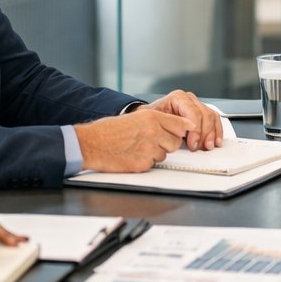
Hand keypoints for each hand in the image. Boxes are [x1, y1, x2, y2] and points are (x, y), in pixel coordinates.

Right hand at [75, 111, 190, 172]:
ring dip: (156, 152)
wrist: (91, 143)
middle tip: (153, 141)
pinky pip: (153, 164)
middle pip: (175, 142)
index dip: (183, 130)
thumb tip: (180, 126)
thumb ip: (157, 121)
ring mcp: (149, 148)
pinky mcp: (143, 163)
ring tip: (137, 147)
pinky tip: (132, 155)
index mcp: (152, 117)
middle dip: (168, 143)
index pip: (181, 124)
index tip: (188, 131)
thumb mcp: (135, 118)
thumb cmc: (108, 130)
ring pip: (165, 154)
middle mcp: (153, 132)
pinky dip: (145, 162)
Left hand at [142, 89, 222, 149]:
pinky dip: (216, 131)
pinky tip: (216, 141)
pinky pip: (214, 119)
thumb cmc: (152, 119)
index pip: (193, 112)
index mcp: (178, 98)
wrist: (150, 118)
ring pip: (211, 117)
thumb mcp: (155, 121)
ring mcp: (197, 105)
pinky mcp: (202, 112)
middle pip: (204, 115)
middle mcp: (189, 99)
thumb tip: (180, 133)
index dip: (195, 130)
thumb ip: (168, 125)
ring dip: (212, 133)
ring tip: (208, 146)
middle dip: (204, 133)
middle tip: (199, 147)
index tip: (192, 144)